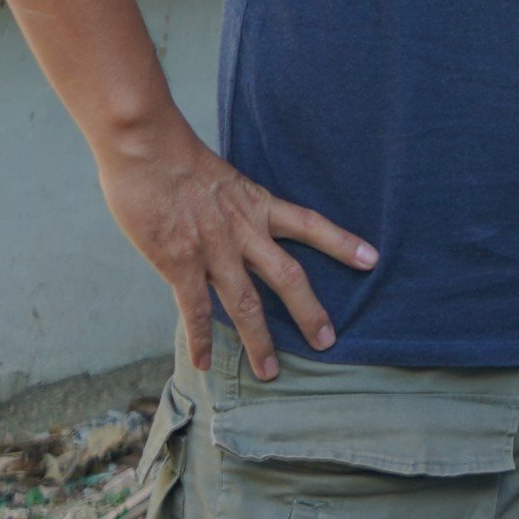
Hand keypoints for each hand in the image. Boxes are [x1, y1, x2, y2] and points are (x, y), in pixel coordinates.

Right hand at [96, 115, 378, 378]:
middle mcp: (243, 231)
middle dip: (309, 311)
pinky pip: (195, 310)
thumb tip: (231, 226)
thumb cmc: (176, 156)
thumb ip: (232, 207)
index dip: (342, 242)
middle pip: (288, 276)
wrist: (146, 147)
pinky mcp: (179, 263)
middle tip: (328, 341)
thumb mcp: (221, 177)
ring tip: (270, 372)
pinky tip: (204, 362)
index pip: (310, 224)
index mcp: (257, 205)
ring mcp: (213, 249)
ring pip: (246, 303)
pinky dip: (200, 339)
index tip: (372, 259)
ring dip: (259, 340)